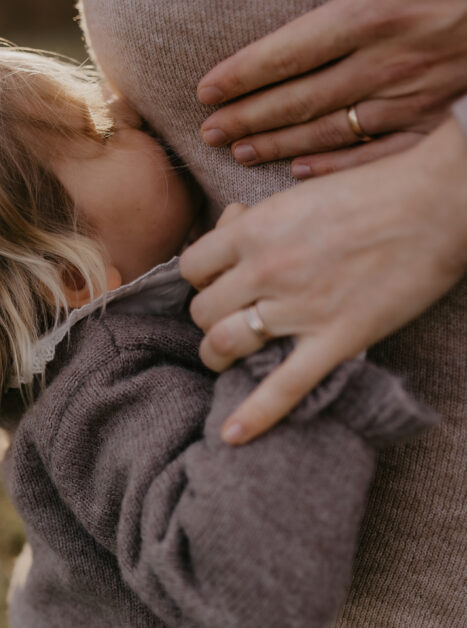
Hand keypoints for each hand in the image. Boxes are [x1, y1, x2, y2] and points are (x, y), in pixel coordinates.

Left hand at [179, 117, 466, 442]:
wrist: (434, 204)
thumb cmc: (370, 191)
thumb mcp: (299, 194)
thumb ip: (258, 217)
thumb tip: (229, 224)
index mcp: (255, 230)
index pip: (192, 267)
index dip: (200, 278)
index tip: (217, 281)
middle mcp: (266, 270)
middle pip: (202, 310)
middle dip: (208, 318)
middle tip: (227, 318)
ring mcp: (299, 308)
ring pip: (225, 344)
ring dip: (218, 354)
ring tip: (226, 357)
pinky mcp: (336, 338)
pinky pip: (285, 387)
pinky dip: (254, 415)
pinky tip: (232, 436)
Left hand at [197, 0, 466, 177]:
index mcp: (383, 7)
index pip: (292, 49)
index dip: (244, 73)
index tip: (205, 90)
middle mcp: (392, 60)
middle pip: (301, 98)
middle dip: (249, 116)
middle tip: (206, 131)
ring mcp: (417, 94)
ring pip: (333, 129)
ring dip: (281, 142)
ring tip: (240, 150)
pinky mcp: (442, 114)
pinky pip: (379, 150)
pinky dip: (338, 162)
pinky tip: (303, 168)